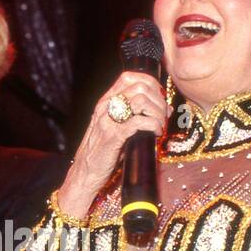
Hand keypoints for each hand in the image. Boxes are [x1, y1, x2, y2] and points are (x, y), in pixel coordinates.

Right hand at [59, 70, 168, 218]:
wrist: (85, 173)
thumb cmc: (104, 152)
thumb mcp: (117, 128)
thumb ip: (136, 116)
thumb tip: (165, 109)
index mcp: (106, 101)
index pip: (130, 77)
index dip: (151, 84)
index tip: (159, 99)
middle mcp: (106, 106)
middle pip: (140, 87)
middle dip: (159, 100)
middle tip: (164, 116)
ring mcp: (108, 120)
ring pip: (141, 101)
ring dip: (158, 112)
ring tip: (160, 125)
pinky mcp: (113, 136)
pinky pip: (139, 122)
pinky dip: (153, 125)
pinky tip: (155, 133)